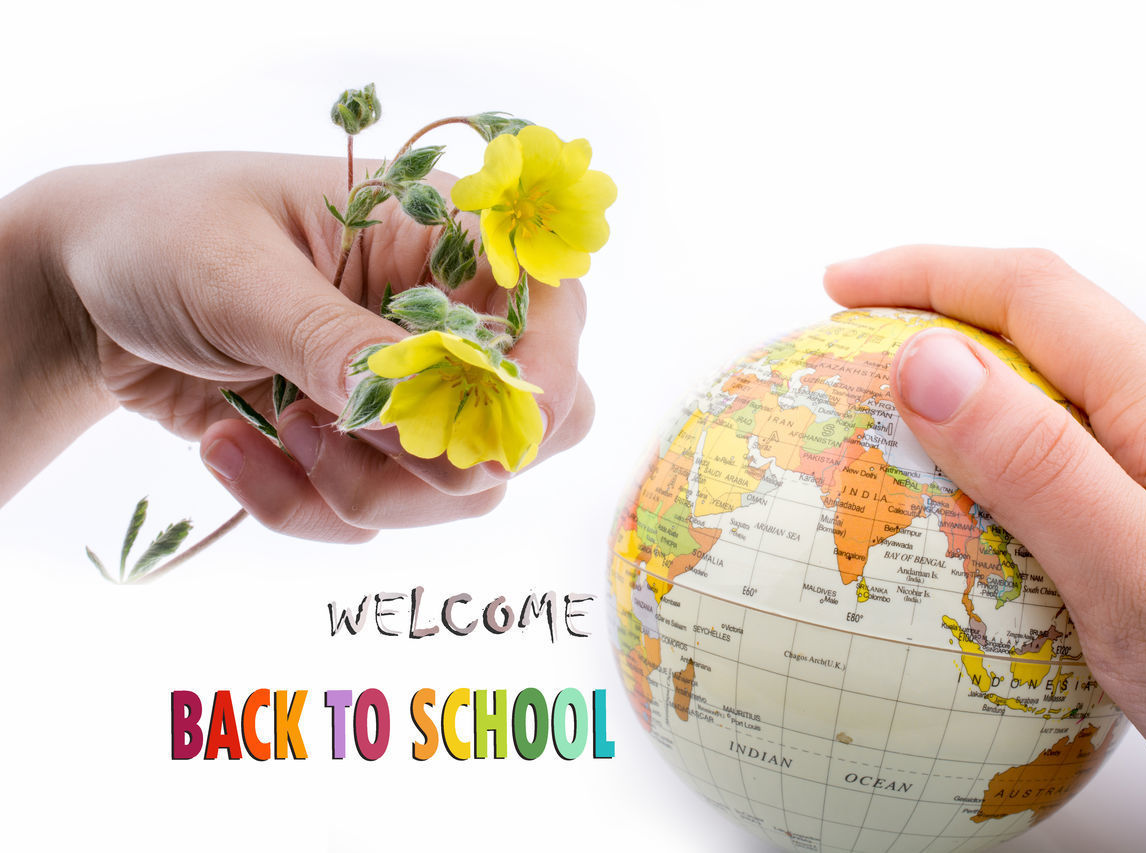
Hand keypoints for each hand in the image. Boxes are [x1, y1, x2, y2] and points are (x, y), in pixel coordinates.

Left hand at [0, 153, 591, 538]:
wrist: (89, 297)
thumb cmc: (167, 238)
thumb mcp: (244, 276)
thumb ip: (337, 345)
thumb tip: (419, 418)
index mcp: (444, 239)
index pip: (551, 312)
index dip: (544, 378)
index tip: (487, 434)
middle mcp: (450, 321)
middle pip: (526, 427)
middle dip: (435, 461)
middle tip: (335, 432)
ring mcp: (413, 395)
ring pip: (455, 494)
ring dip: (356, 489)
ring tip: (270, 431)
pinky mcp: (366, 453)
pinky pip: (374, 521)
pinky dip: (298, 506)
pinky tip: (233, 449)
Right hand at [825, 246, 1145, 840]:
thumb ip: (1040, 471)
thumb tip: (921, 363)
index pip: (1035, 295)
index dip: (927, 273)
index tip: (839, 288)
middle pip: (1038, 335)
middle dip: (931, 322)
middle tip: (841, 362)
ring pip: (1046, 409)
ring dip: (955, 405)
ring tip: (878, 442)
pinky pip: (1059, 479)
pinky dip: (985, 477)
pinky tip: (953, 532)